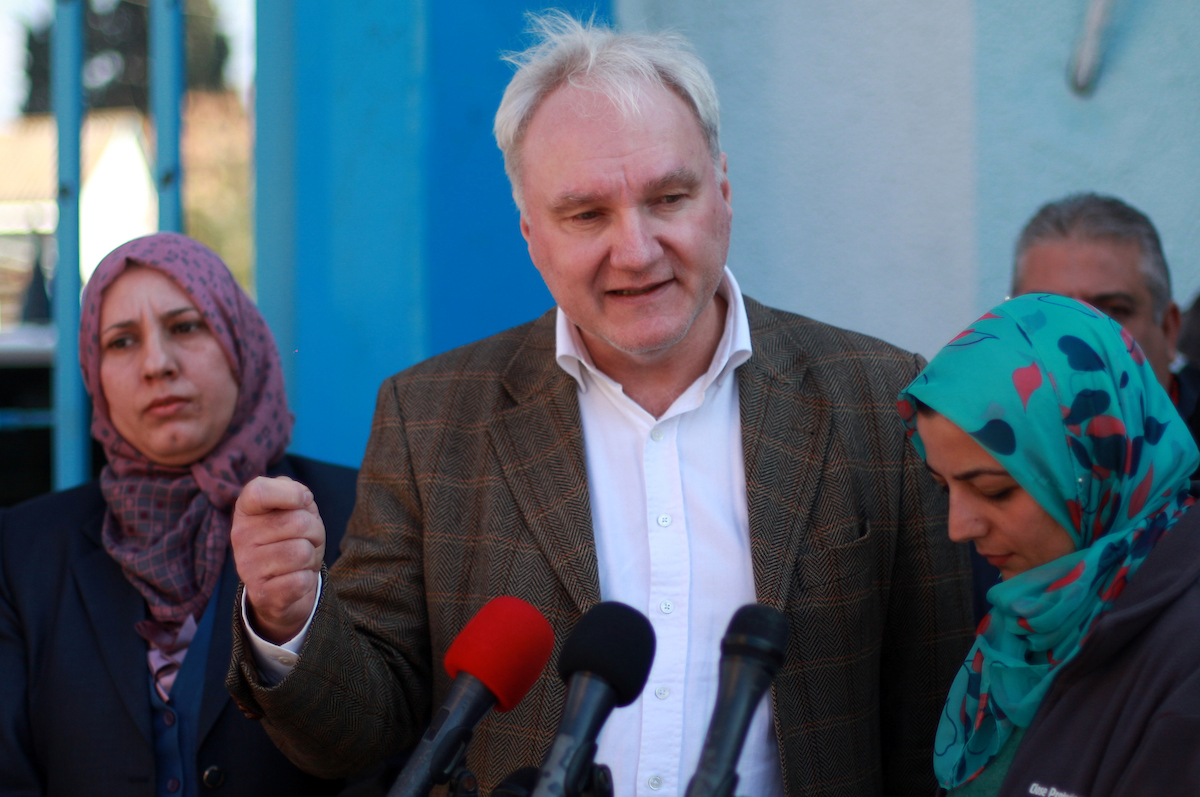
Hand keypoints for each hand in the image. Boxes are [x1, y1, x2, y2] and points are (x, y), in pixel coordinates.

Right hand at [232, 475, 325, 644]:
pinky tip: (294, 580)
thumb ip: (294, 493)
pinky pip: (302, 580)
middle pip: (299, 523)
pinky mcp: (261, 595)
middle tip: (305, 541)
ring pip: (303, 553)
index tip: (302, 502)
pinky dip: (307, 580)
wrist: (286, 587)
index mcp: (245, 510)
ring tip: (299, 561)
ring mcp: (247, 567)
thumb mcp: (294, 509)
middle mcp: (239, 536)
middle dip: (315, 531)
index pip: (259, 491)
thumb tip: (301, 497)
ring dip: (312, 557)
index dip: (291, 493)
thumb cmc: (292, 538)